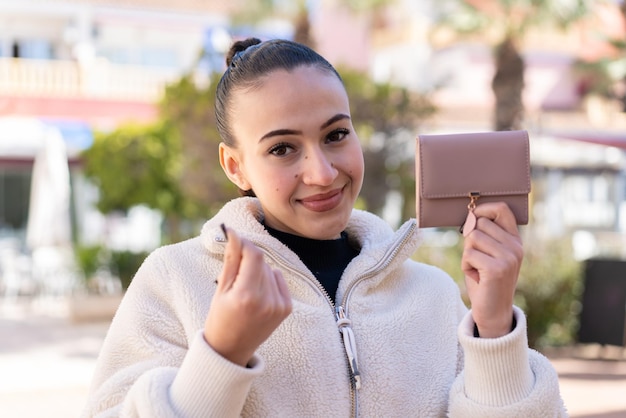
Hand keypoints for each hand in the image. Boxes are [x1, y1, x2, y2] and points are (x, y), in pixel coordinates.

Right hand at [204, 226, 291, 365]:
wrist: (232, 349)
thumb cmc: (220, 319)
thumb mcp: (221, 290)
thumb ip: (231, 260)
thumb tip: (234, 234)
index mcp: (246, 296)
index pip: (254, 255)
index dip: (244, 242)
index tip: (233, 235)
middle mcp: (266, 301)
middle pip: (261, 261)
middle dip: (247, 257)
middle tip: (235, 268)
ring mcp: (279, 305)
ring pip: (270, 269)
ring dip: (258, 270)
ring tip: (245, 288)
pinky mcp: (286, 308)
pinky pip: (278, 280)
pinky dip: (269, 280)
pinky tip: (257, 294)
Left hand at [461, 202, 522, 337]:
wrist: (493, 312)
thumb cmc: (485, 280)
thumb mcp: (486, 254)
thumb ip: (481, 235)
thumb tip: (471, 216)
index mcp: (515, 240)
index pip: (502, 209)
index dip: (483, 209)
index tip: (473, 217)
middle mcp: (515, 247)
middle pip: (480, 224)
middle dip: (470, 241)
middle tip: (478, 260)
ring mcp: (509, 258)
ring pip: (472, 238)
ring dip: (467, 254)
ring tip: (477, 269)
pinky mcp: (497, 269)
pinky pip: (468, 254)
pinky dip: (466, 266)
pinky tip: (477, 277)